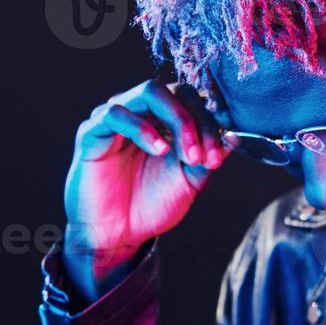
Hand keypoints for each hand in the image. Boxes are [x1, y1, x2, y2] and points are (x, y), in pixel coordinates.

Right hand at [62, 79, 227, 298]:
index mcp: (166, 121)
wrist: (121, 234)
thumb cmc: (153, 204)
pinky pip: (116, 114)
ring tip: (188, 156)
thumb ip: (209, 157)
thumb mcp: (191, 180)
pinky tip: (159, 150)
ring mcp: (116, 119)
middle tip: (204, 155)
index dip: (212, 122)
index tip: (220, 154)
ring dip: (178, 120)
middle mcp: (142, 113)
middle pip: (175, 90)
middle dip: (198, 121)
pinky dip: (142, 128)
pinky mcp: (92, 132)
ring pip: (149, 92)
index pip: (194, 101)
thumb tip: (233, 136)